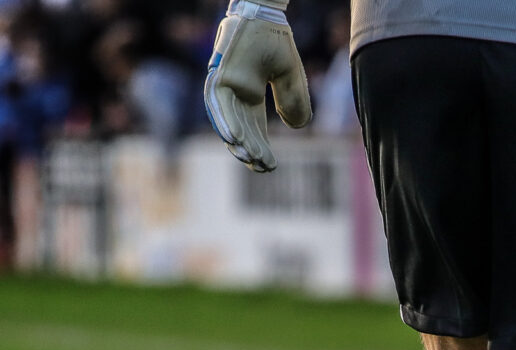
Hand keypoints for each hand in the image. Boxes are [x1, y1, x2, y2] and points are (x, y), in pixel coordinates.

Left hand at [203, 0, 311, 172]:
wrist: (263, 13)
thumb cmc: (274, 40)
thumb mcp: (290, 75)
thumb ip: (293, 100)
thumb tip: (298, 127)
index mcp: (249, 95)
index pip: (254, 128)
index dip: (262, 147)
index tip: (271, 166)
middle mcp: (235, 94)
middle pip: (241, 128)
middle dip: (251, 149)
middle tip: (262, 168)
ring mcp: (224, 85)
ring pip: (227, 120)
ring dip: (237, 141)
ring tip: (249, 158)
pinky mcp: (218, 76)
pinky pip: (218, 103)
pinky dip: (224, 121)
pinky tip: (234, 139)